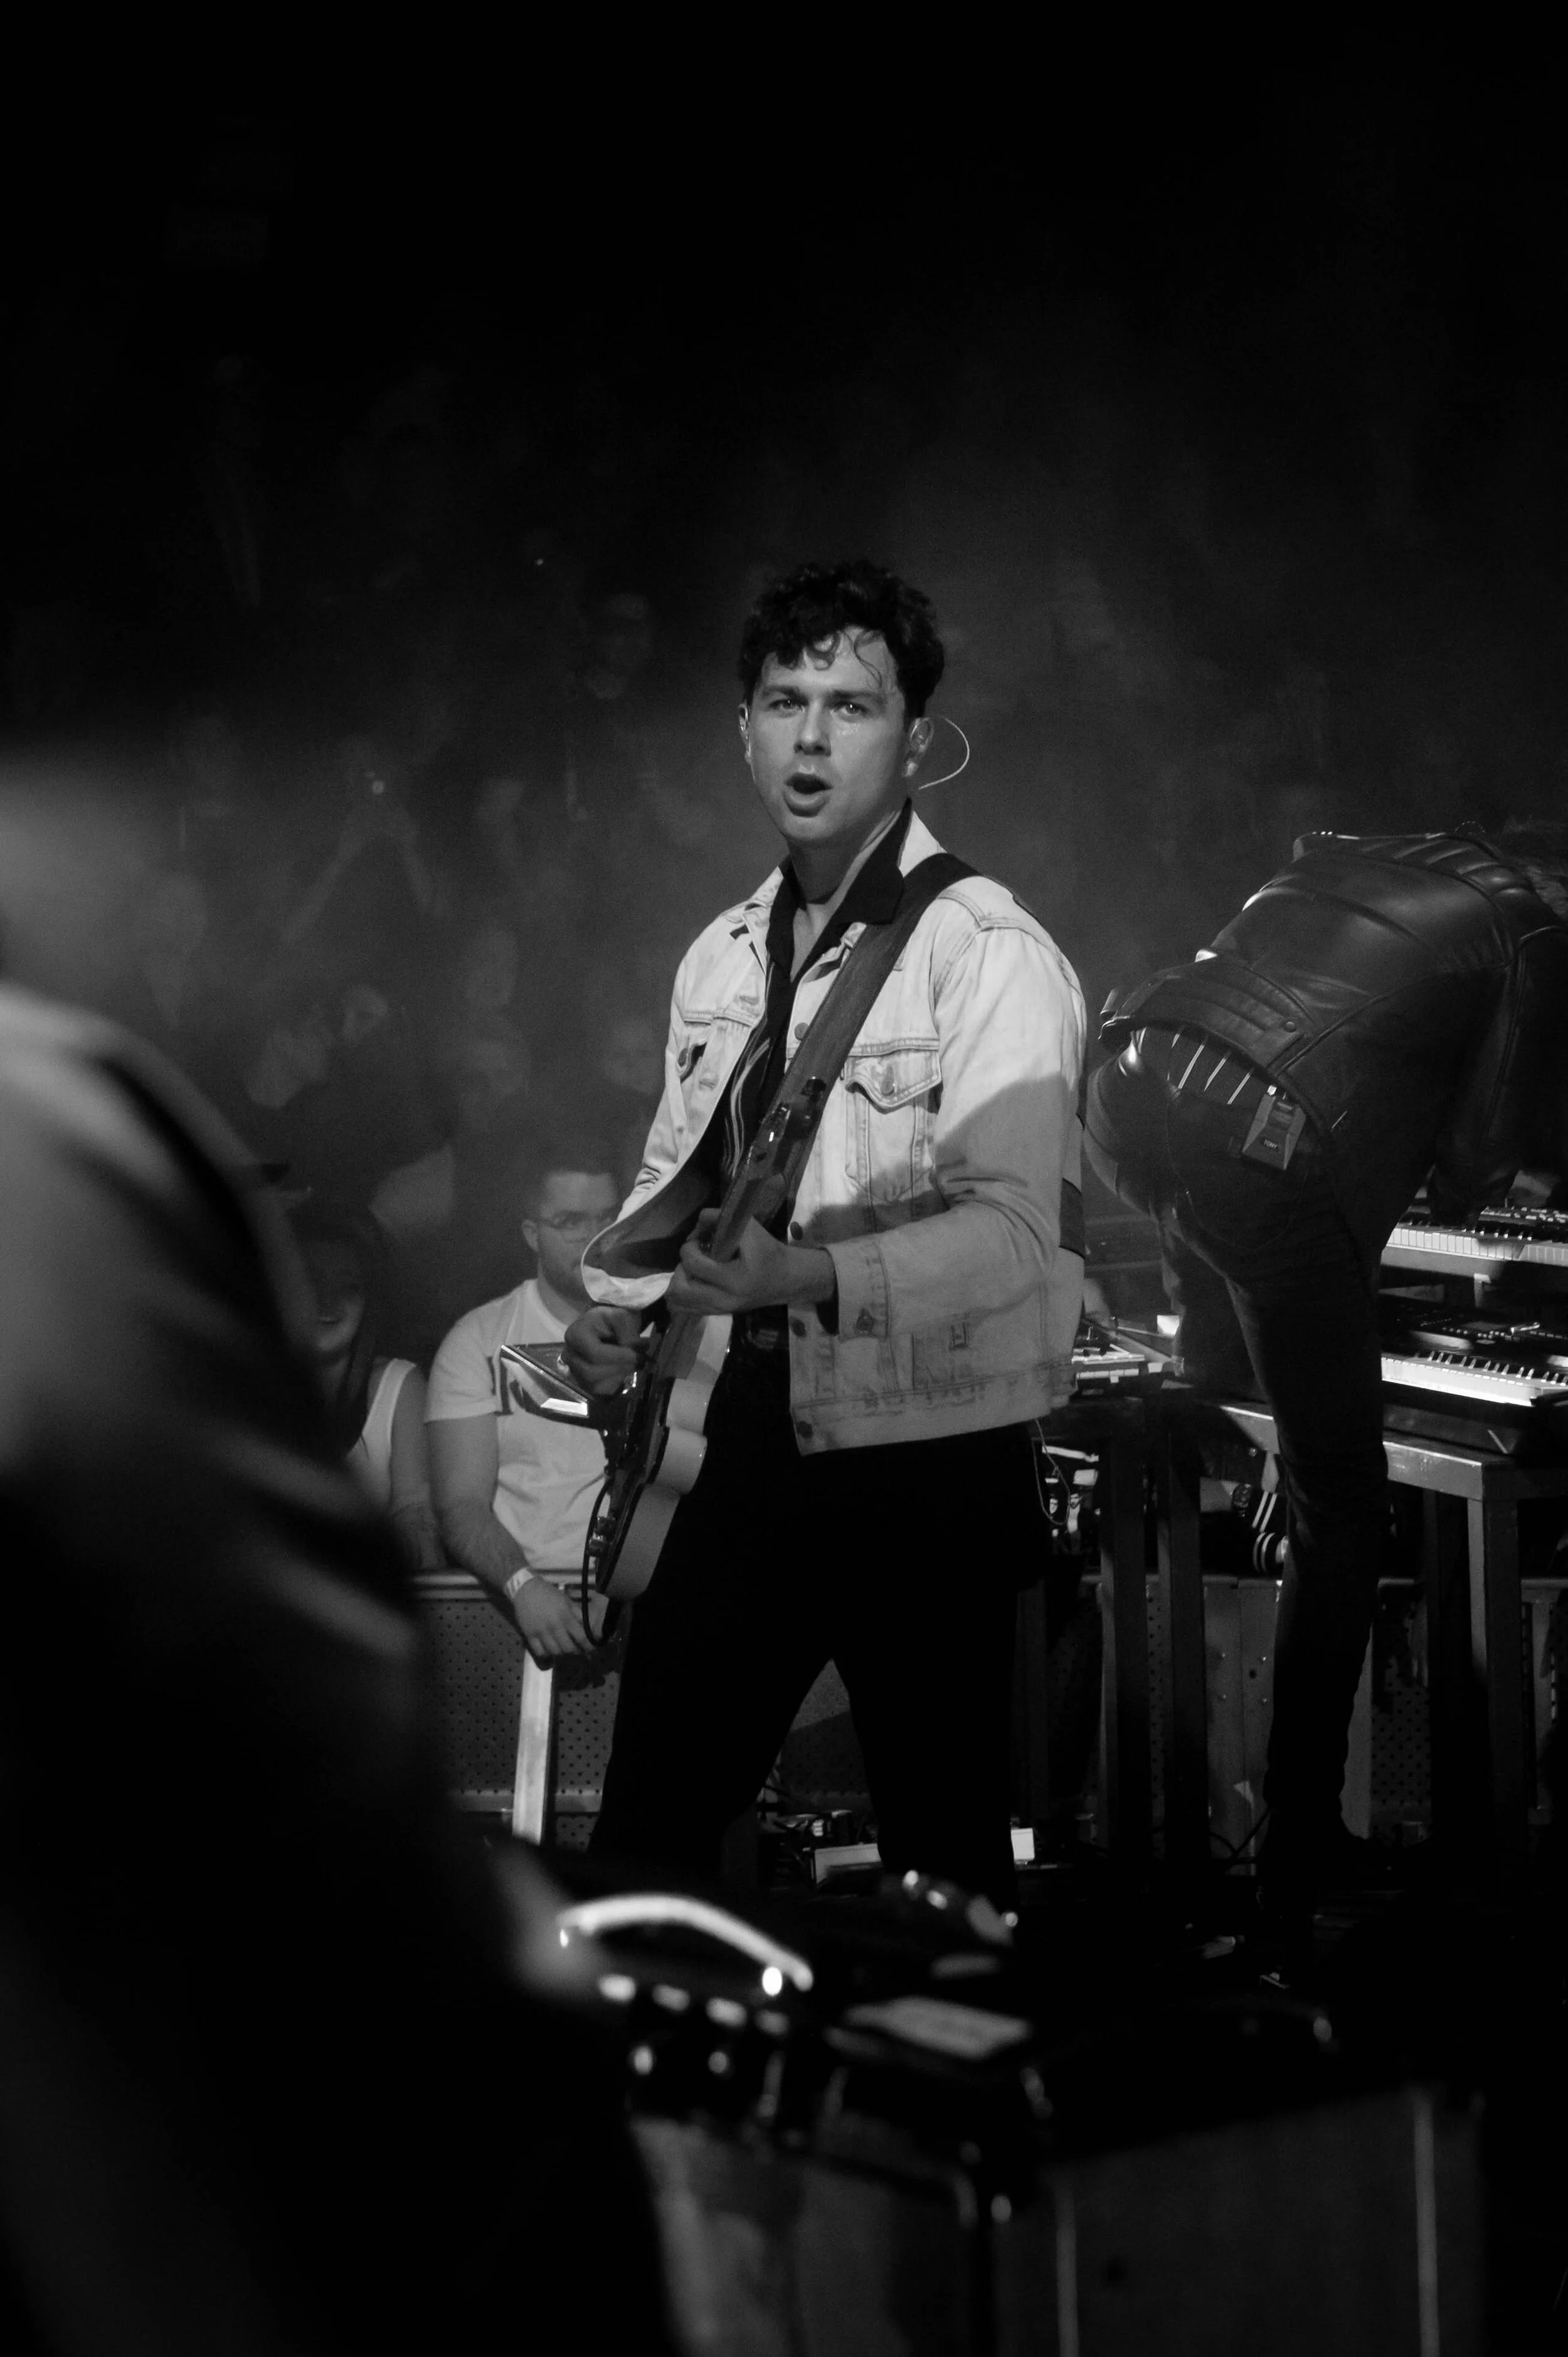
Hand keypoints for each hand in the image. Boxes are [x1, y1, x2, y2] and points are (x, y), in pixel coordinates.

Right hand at [511, 1574, 599, 1662]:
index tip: (591, 1649)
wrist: (525, 1589)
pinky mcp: (529, 1635)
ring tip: (563, 1649)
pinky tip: (549, 1650)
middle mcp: (554, 1626)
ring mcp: (541, 1632)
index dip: (587, 1646)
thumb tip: (587, 1626)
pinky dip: (546, 1654)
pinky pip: (539, 1652)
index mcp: (565, 1616)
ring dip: (561, 1653)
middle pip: (568, 1648)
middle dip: (574, 1651)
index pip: (581, 1637)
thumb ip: (577, 1614)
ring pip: (554, 1652)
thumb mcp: (566, 1600)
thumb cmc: (549, 1594)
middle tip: (576, 1650)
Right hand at [564, 1304, 646, 1395]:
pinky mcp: (582, 1381)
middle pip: (592, 1373)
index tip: (639, 1355)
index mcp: (575, 1335)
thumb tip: (635, 1352)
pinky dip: (616, 1383)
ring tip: (634, 1364)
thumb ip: (628, 1333)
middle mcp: (569, 1354)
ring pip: (596, 1385)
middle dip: (620, 1369)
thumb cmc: (611, 1319)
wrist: (604, 1326)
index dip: (619, 1357)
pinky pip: (600, 1390)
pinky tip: (625, 1371)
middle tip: (640, 1361)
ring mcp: (573, 1369)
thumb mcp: (622, 1317)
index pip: (595, 1354)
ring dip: (619, 1377)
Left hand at [667, 1215, 835, 1318]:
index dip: (689, 1248)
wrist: (786, 1279)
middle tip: (694, 1259)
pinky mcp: (718, 1314)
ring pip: (679, 1303)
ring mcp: (720, 1311)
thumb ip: (719, 1219)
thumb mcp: (750, 1228)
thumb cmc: (769, 1252)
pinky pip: (686, 1309)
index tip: (700, 1241)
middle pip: (679, 1290)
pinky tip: (697, 1281)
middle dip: (680, 1269)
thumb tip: (696, 1224)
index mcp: (734, 1280)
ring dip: (680, 1282)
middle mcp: (724, 1300)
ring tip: (695, 1271)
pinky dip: (684, 1294)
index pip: (693, 1265)